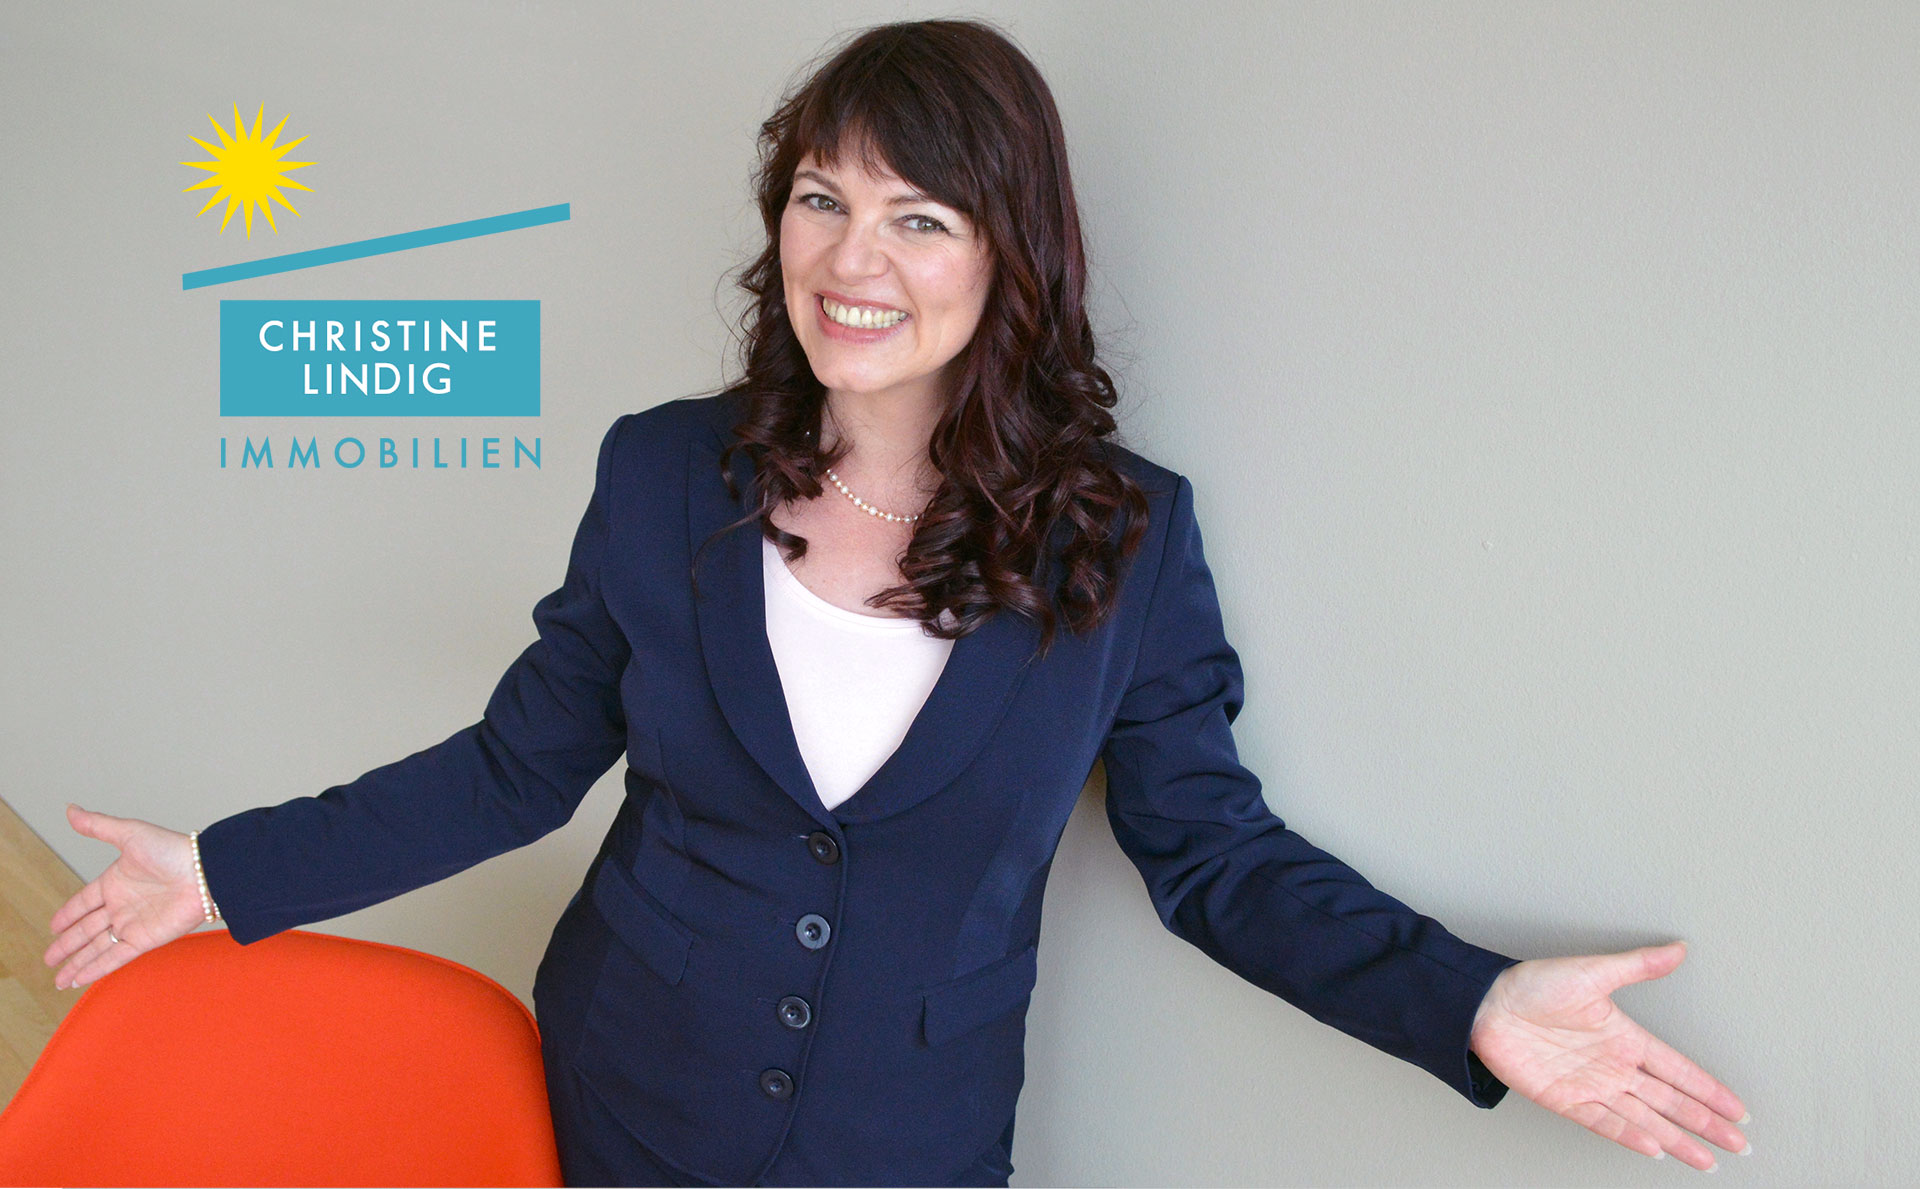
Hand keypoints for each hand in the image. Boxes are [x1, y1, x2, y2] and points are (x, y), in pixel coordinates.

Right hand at [45, 804, 207, 990]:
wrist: (205, 873)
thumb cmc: (173, 850)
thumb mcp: (130, 834)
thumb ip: (99, 826)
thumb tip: (71, 810)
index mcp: (116, 882)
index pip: (84, 902)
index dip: (68, 914)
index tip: (52, 927)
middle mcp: (122, 905)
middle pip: (86, 930)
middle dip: (66, 945)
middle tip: (48, 958)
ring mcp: (132, 924)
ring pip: (96, 948)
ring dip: (76, 963)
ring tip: (57, 979)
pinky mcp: (144, 940)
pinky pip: (113, 958)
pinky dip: (95, 969)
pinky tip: (77, 979)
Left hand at [1470, 941, 1748, 1171]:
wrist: (1484, 1005)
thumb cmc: (1532, 984)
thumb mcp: (1593, 972)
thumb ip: (1638, 965)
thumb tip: (1678, 948)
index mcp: (1623, 1036)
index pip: (1678, 1068)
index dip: (1708, 1089)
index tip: (1737, 1109)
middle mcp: (1612, 1065)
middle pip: (1670, 1100)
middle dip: (1705, 1122)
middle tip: (1739, 1143)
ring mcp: (1590, 1084)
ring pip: (1645, 1118)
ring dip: (1677, 1138)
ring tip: (1707, 1159)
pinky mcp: (1565, 1099)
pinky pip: (1605, 1122)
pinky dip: (1630, 1135)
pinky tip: (1656, 1149)